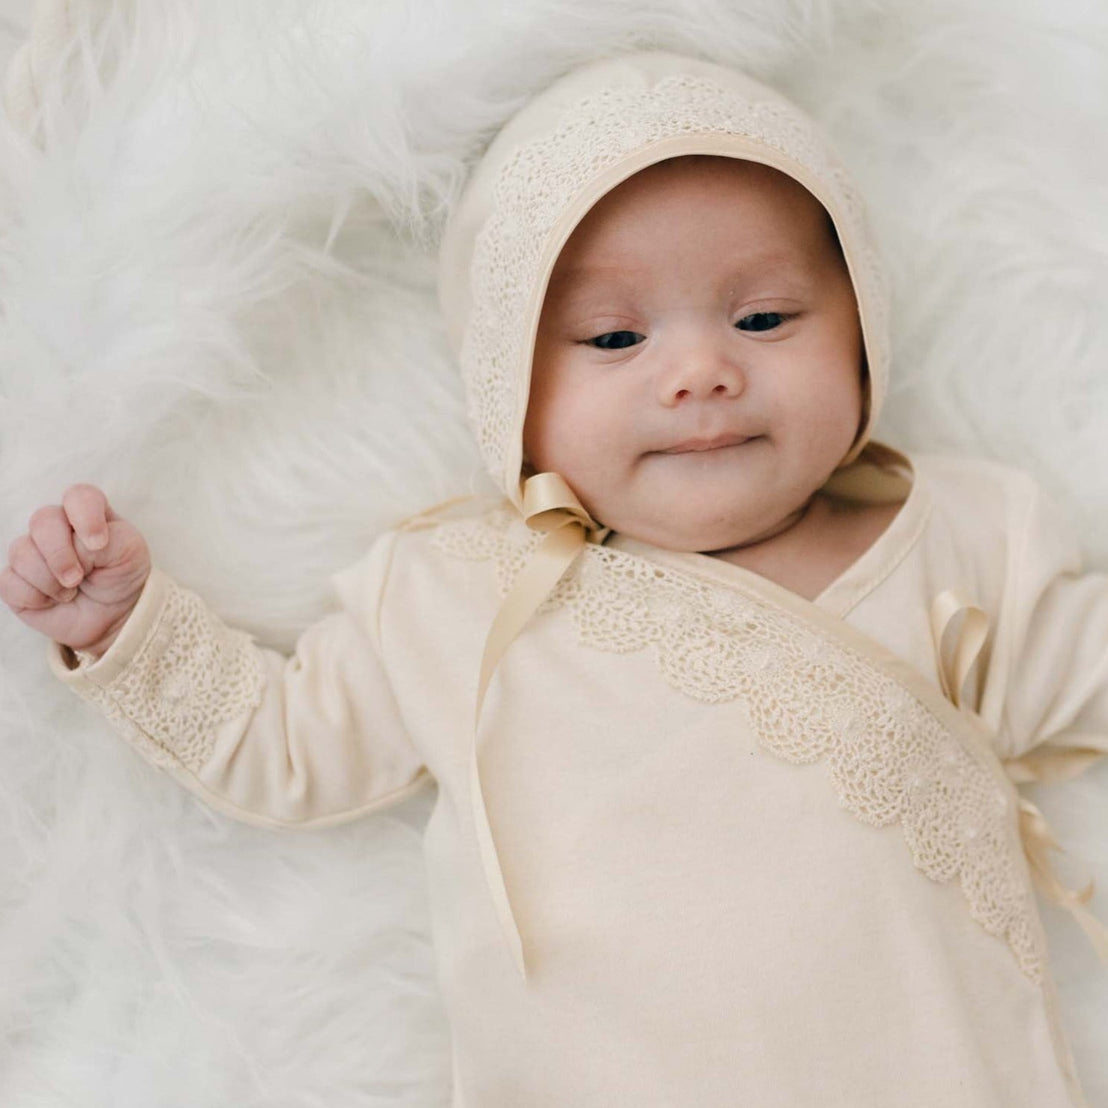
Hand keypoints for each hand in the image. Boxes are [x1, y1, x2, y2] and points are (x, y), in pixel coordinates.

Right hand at [0, 484, 151, 657]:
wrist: (114, 614)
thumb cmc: (121, 575)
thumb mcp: (129, 552)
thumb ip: (106, 540)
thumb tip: (72, 548)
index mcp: (87, 512)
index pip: (79, 496)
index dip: (86, 517)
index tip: (99, 545)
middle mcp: (55, 526)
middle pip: (43, 520)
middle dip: (61, 555)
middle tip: (78, 578)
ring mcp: (32, 551)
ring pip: (21, 552)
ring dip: (50, 581)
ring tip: (71, 591)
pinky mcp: (15, 579)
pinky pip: (9, 582)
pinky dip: (35, 598)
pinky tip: (52, 601)